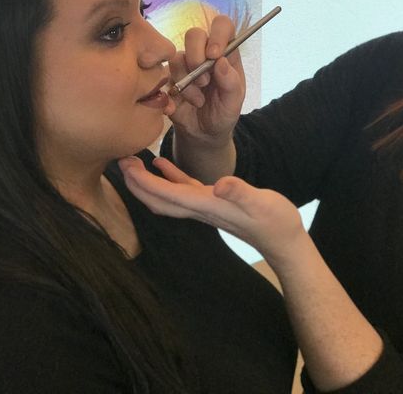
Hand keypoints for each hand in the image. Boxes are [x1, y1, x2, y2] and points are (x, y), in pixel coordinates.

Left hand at [119, 156, 305, 263]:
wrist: (284, 241)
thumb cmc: (276, 222)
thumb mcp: (262, 203)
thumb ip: (241, 192)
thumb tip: (221, 184)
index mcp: (207, 206)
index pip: (166, 196)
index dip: (144, 183)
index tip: (125, 167)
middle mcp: (200, 208)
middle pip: (158, 199)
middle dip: (136, 184)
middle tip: (118, 161)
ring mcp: (205, 206)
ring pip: (166, 195)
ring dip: (146, 181)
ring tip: (131, 162)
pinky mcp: (213, 201)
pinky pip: (183, 189)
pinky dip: (168, 177)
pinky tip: (161, 163)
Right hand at [168, 14, 245, 147]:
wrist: (204, 133)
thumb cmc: (223, 111)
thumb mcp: (234, 102)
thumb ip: (231, 82)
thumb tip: (221, 62)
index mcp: (224, 53)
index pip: (222, 25)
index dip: (217, 34)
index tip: (214, 54)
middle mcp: (203, 54)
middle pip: (194, 34)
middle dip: (197, 57)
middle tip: (205, 81)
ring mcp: (184, 65)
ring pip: (177, 57)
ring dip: (187, 82)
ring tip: (198, 101)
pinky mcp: (168, 78)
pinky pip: (163, 78)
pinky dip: (172, 95)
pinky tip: (178, 107)